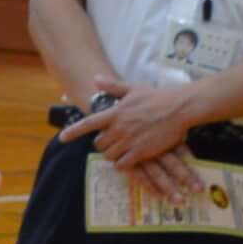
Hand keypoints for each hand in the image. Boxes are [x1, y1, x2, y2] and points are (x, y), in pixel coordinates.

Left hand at [59, 78, 209, 176]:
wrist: (180, 108)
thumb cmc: (158, 97)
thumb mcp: (134, 89)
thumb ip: (113, 87)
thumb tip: (95, 79)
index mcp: (116, 113)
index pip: (88, 123)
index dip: (73, 131)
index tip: (61, 138)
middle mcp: (119, 128)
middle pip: (99, 144)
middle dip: (104, 143)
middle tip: (114, 139)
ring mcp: (129, 141)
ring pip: (109, 155)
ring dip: (113, 154)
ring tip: (123, 148)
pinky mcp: (140, 152)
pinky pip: (122, 164)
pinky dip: (123, 164)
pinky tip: (129, 158)